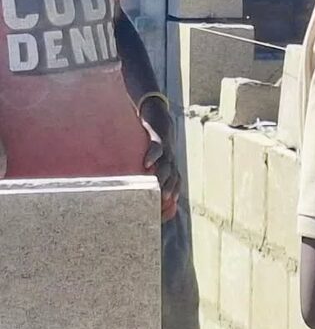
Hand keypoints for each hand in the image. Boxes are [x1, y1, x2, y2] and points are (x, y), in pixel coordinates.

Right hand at [140, 98, 179, 221]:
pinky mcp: (159, 138)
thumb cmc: (152, 143)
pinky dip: (153, 155)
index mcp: (170, 167)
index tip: (166, 210)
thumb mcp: (151, 160)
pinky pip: (157, 148)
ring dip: (163, 174)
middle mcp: (170, 160)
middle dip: (170, 188)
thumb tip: (125, 191)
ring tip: (157, 184)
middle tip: (163, 201)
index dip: (172, 195)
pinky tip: (146, 163)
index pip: (175, 184)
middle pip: (173, 176)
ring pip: (167, 163)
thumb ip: (143, 175)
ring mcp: (166, 149)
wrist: (159, 118)